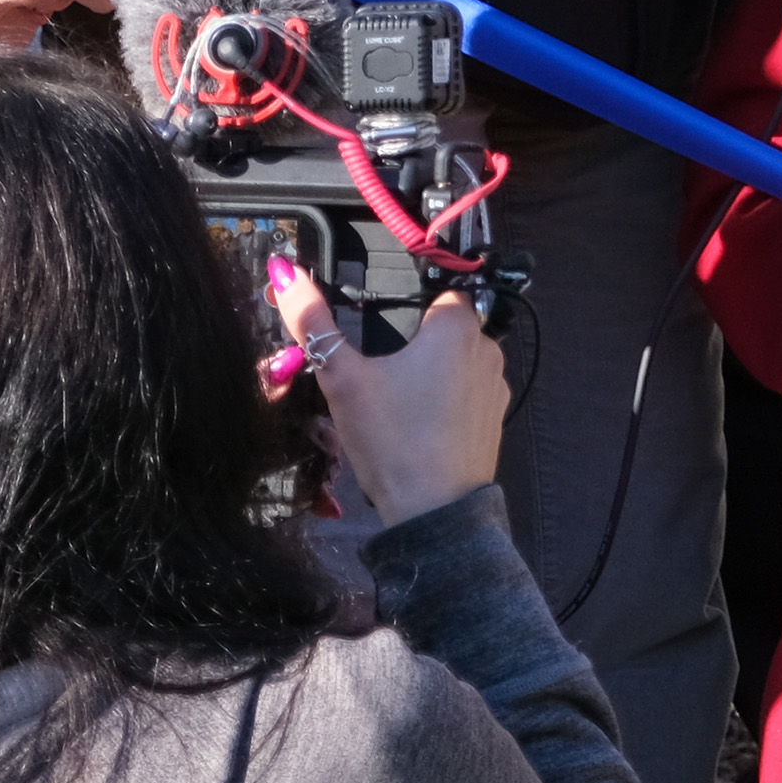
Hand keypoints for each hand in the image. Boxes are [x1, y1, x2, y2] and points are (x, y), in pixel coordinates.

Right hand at [268, 256, 506, 527]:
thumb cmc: (390, 437)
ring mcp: (496, 384)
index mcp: (458, 326)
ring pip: (453, 362)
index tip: (374, 324)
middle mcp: (488, 348)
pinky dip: (441, 399)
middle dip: (408, 341)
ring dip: (425, 371)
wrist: (433, 510)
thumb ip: (313, 323)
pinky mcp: (495, 416)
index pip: (435, 289)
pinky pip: (465, 393)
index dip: (401, 302)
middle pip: (442, 327)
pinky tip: (412, 421)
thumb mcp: (342, 378)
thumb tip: (285, 273)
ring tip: (389, 398)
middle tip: (372, 368)